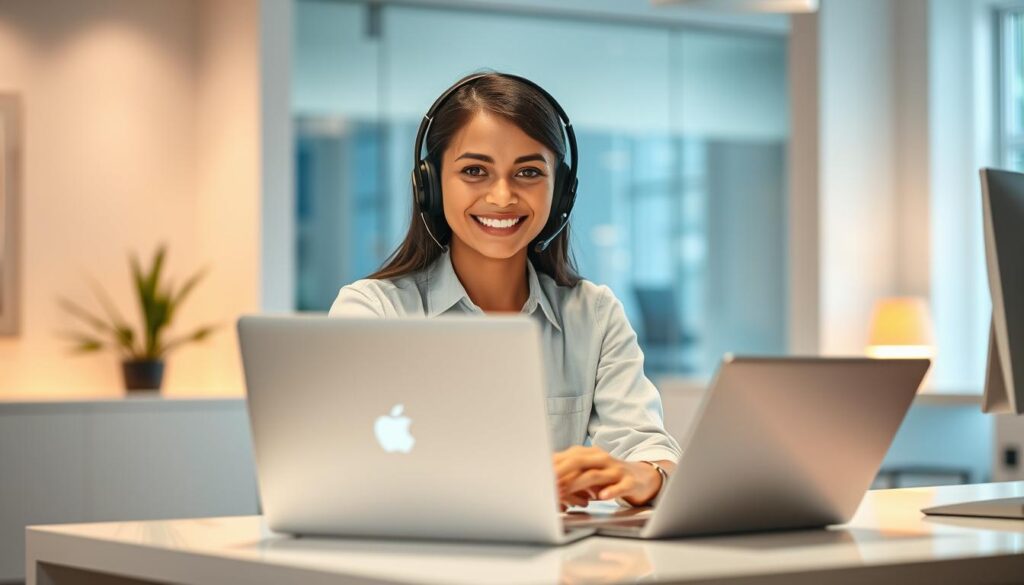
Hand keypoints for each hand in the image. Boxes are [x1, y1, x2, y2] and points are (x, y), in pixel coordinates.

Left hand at [552, 446, 666, 507]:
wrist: (642, 477)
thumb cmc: (609, 476)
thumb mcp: (589, 472)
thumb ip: (570, 474)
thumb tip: (545, 480)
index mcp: (589, 454)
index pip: (566, 457)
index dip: (551, 466)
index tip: (536, 475)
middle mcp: (601, 459)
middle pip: (577, 461)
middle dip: (559, 472)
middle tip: (545, 483)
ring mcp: (615, 470)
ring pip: (594, 475)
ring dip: (576, 484)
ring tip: (563, 493)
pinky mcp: (629, 482)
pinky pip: (619, 486)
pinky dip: (610, 491)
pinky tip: (601, 497)